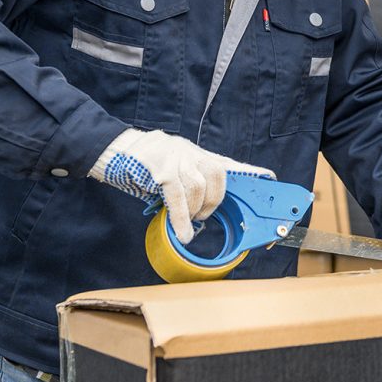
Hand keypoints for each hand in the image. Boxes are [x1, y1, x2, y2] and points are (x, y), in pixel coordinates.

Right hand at [89, 129, 274, 243]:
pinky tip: (183, 232)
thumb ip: (189, 185)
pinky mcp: (160, 168)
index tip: (271, 178)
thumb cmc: (142, 165)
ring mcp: (175, 157)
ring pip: (199, 186)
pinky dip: (181, 218)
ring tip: (186, 221)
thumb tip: (200, 214)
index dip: (250, 172)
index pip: (228, 163)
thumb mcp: (172, 171)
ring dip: (195, 210)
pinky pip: (177, 196)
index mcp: (195, 154)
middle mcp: (190, 152)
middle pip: (219, 174)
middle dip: (215, 201)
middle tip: (203, 215)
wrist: (110, 149)